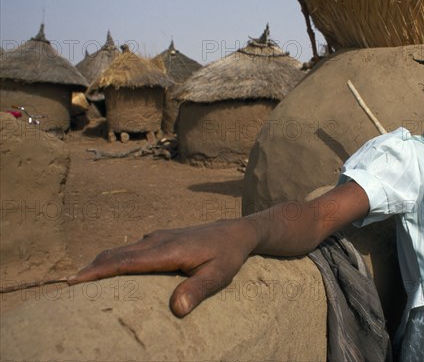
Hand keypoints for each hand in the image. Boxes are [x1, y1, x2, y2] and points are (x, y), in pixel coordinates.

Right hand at [67, 220, 256, 316]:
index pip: (126, 261)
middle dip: (91, 268)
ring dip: (101, 262)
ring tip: (82, 281)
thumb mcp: (219, 275)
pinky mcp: (161, 238)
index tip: (74, 281)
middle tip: (68, 286)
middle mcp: (158, 240)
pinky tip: (111, 271)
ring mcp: (158, 237)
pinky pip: (131, 249)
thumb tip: (176, 310)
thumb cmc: (228, 256)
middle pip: (117, 253)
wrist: (236, 232)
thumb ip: (198, 290)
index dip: (99, 271)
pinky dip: (115, 258)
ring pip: (122, 249)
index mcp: (168, 250)